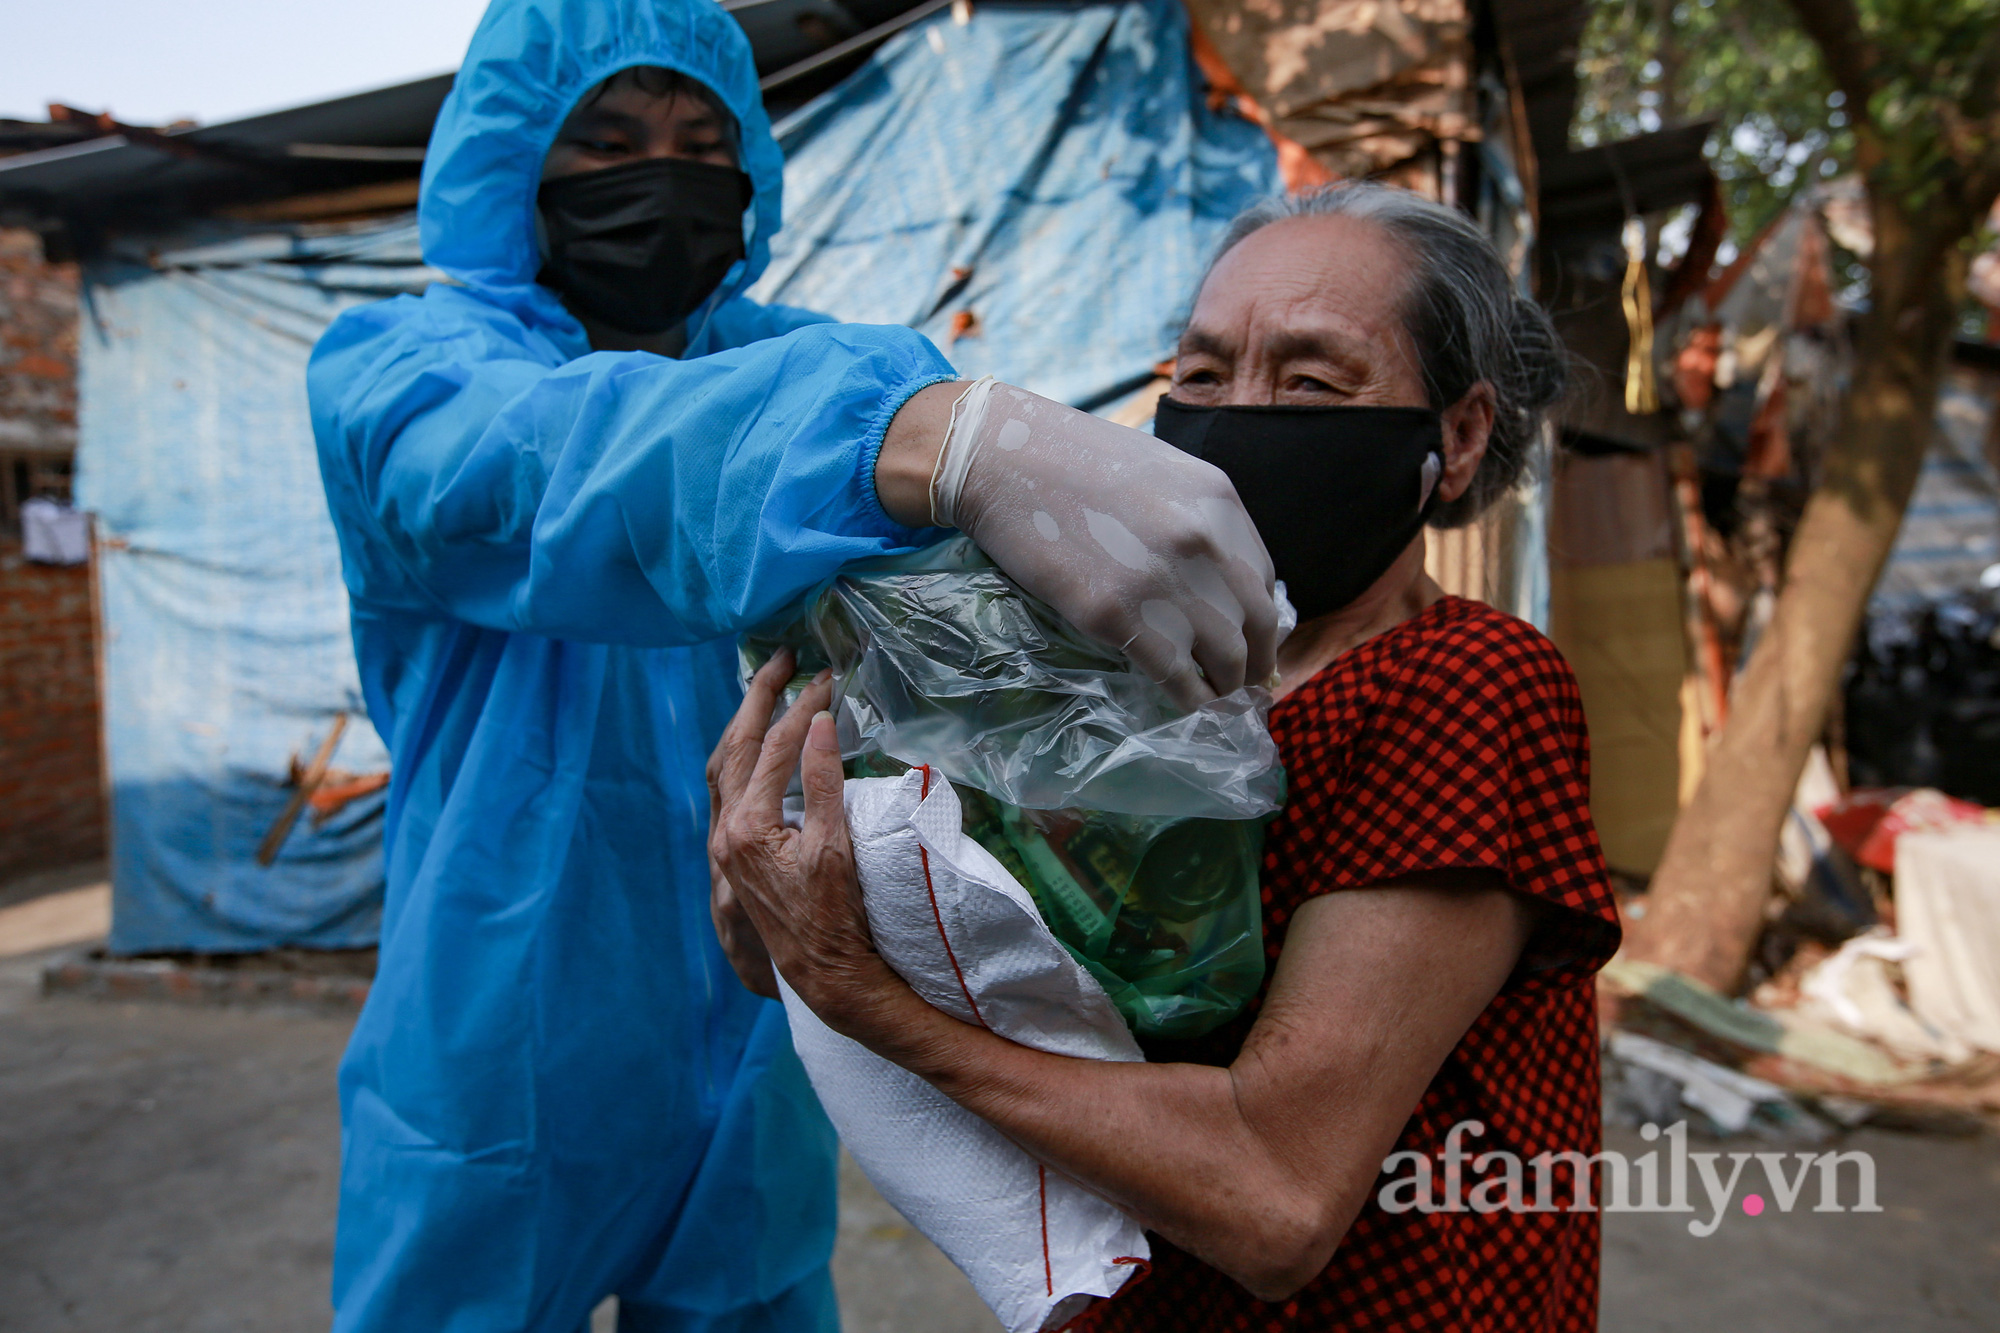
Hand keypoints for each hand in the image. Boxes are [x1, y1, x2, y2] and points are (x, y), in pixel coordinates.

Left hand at [706, 654, 908, 1033]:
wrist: (823, 974)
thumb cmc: (835, 917)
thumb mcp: (836, 847)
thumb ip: (825, 782)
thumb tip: (822, 723)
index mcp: (746, 829)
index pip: (774, 750)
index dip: (803, 709)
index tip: (828, 678)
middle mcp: (725, 832)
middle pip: (734, 746)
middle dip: (759, 698)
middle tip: (785, 658)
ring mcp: (725, 844)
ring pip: (724, 765)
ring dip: (744, 723)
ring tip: (768, 688)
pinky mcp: (734, 853)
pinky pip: (728, 787)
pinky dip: (742, 754)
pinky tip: (759, 743)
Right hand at [877, 382, 1278, 709]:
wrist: (999, 458)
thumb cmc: (1070, 458)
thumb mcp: (1159, 473)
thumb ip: (1194, 520)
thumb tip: (1213, 578)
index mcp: (1218, 502)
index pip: (1262, 578)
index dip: (1259, 619)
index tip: (1252, 642)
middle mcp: (1204, 542)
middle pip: (1257, 624)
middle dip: (1257, 664)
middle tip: (1248, 687)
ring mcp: (1162, 580)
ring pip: (1225, 658)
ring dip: (1227, 690)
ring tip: (1218, 703)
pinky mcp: (1116, 615)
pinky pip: (1175, 675)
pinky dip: (1190, 699)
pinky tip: (1187, 706)